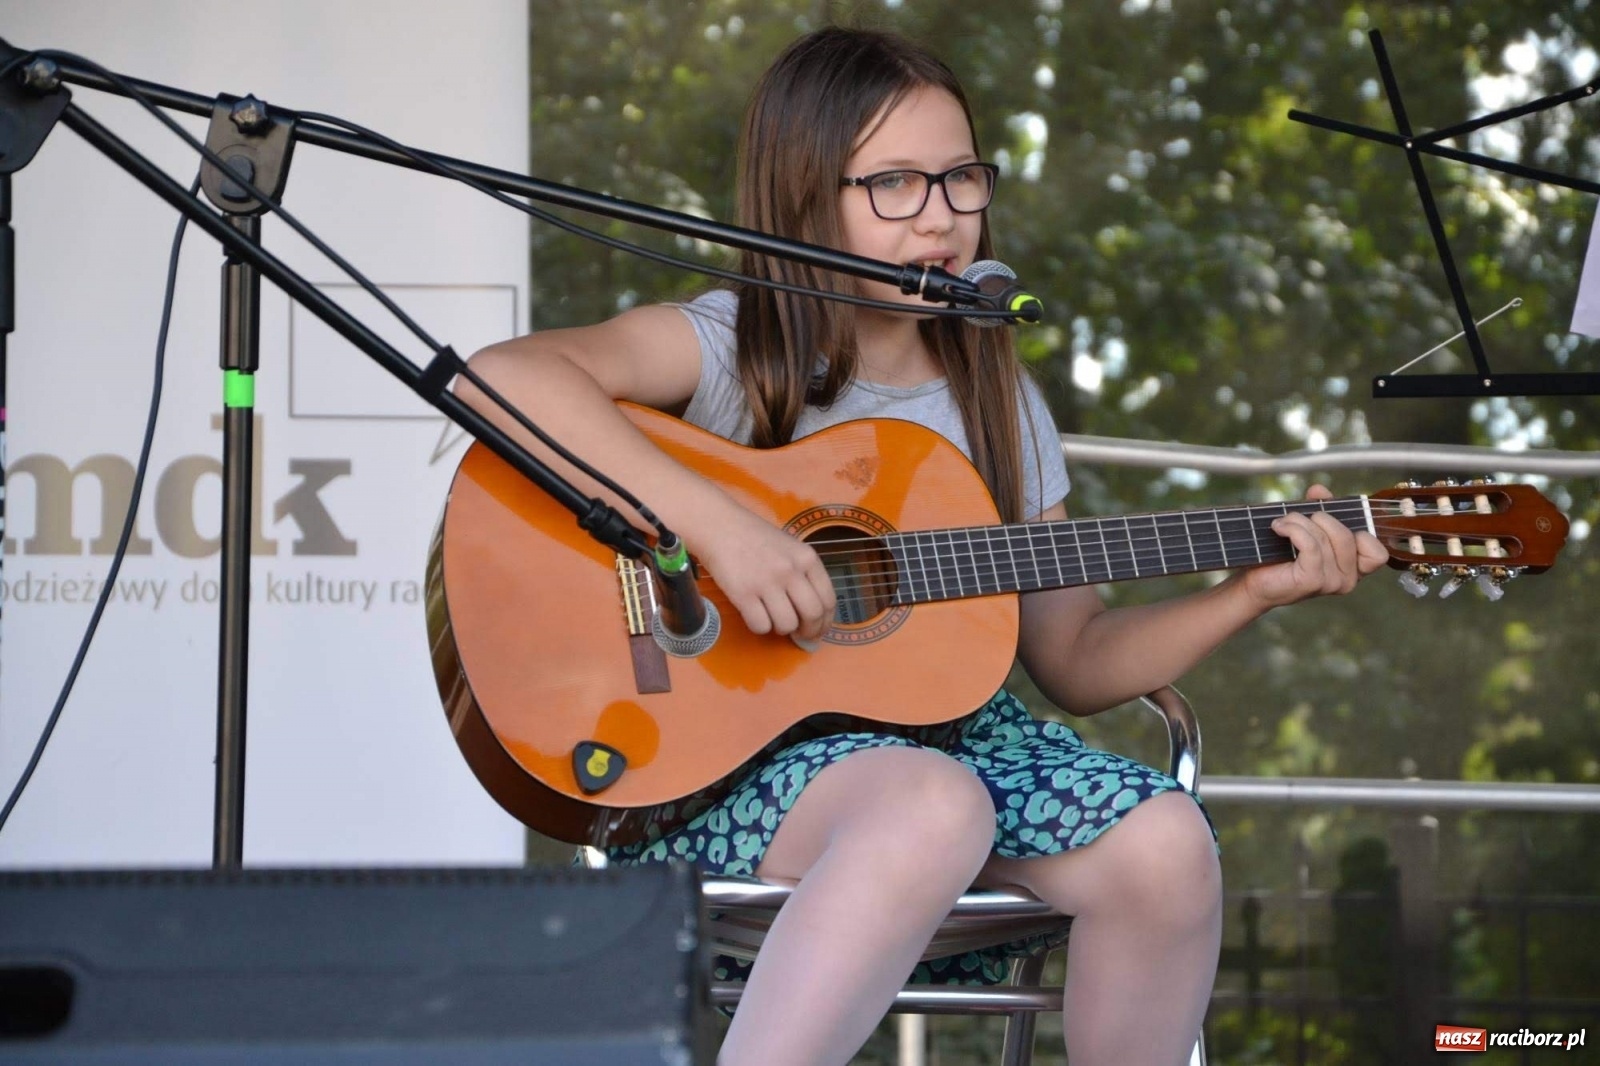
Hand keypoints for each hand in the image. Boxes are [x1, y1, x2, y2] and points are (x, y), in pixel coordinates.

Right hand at [694, 502, 836, 642]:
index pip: (828, 600)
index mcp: (807, 558)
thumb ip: (804, 575)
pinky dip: (760, 627)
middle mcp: (790, 570)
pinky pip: (761, 626)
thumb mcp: (791, 548)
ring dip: (781, 629)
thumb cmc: (756, 539)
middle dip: (808, 632)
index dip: (825, 622)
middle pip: (812, 615)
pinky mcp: (743, 594)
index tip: (818, 631)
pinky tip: (755, 615)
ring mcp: (767, 582)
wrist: (721, 527)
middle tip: (799, 635)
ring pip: (787, 624)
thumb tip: (814, 615)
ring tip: (772, 618)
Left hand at [1239, 484, 1388, 609]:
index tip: (1334, 522)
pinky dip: (1293, 530)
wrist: (1255, 580)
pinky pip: (1310, 545)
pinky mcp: (1312, 581)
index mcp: (1354, 568)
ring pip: (1325, 538)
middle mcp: (1348, 579)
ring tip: (1283, 523)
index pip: (1378, 553)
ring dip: (1299, 522)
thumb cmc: (1283, 555)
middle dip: (1321, 518)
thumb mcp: (1309, 527)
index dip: (1361, 533)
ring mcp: (1331, 582)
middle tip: (1297, 518)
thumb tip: (1320, 491)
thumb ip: (1321, 508)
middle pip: (1347, 536)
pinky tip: (1279, 528)